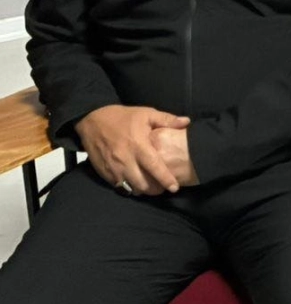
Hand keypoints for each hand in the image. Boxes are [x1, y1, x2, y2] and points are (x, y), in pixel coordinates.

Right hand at [75, 105, 191, 195]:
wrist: (91, 119)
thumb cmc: (122, 117)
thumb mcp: (146, 113)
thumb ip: (167, 119)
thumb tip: (186, 122)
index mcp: (138, 146)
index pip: (154, 167)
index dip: (165, 179)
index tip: (174, 187)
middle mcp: (125, 159)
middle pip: (142, 184)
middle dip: (155, 190)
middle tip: (163, 188)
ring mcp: (112, 167)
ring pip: (130, 188)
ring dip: (142, 190)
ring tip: (150, 187)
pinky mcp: (103, 171)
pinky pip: (117, 186)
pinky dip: (128, 188)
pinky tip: (135, 184)